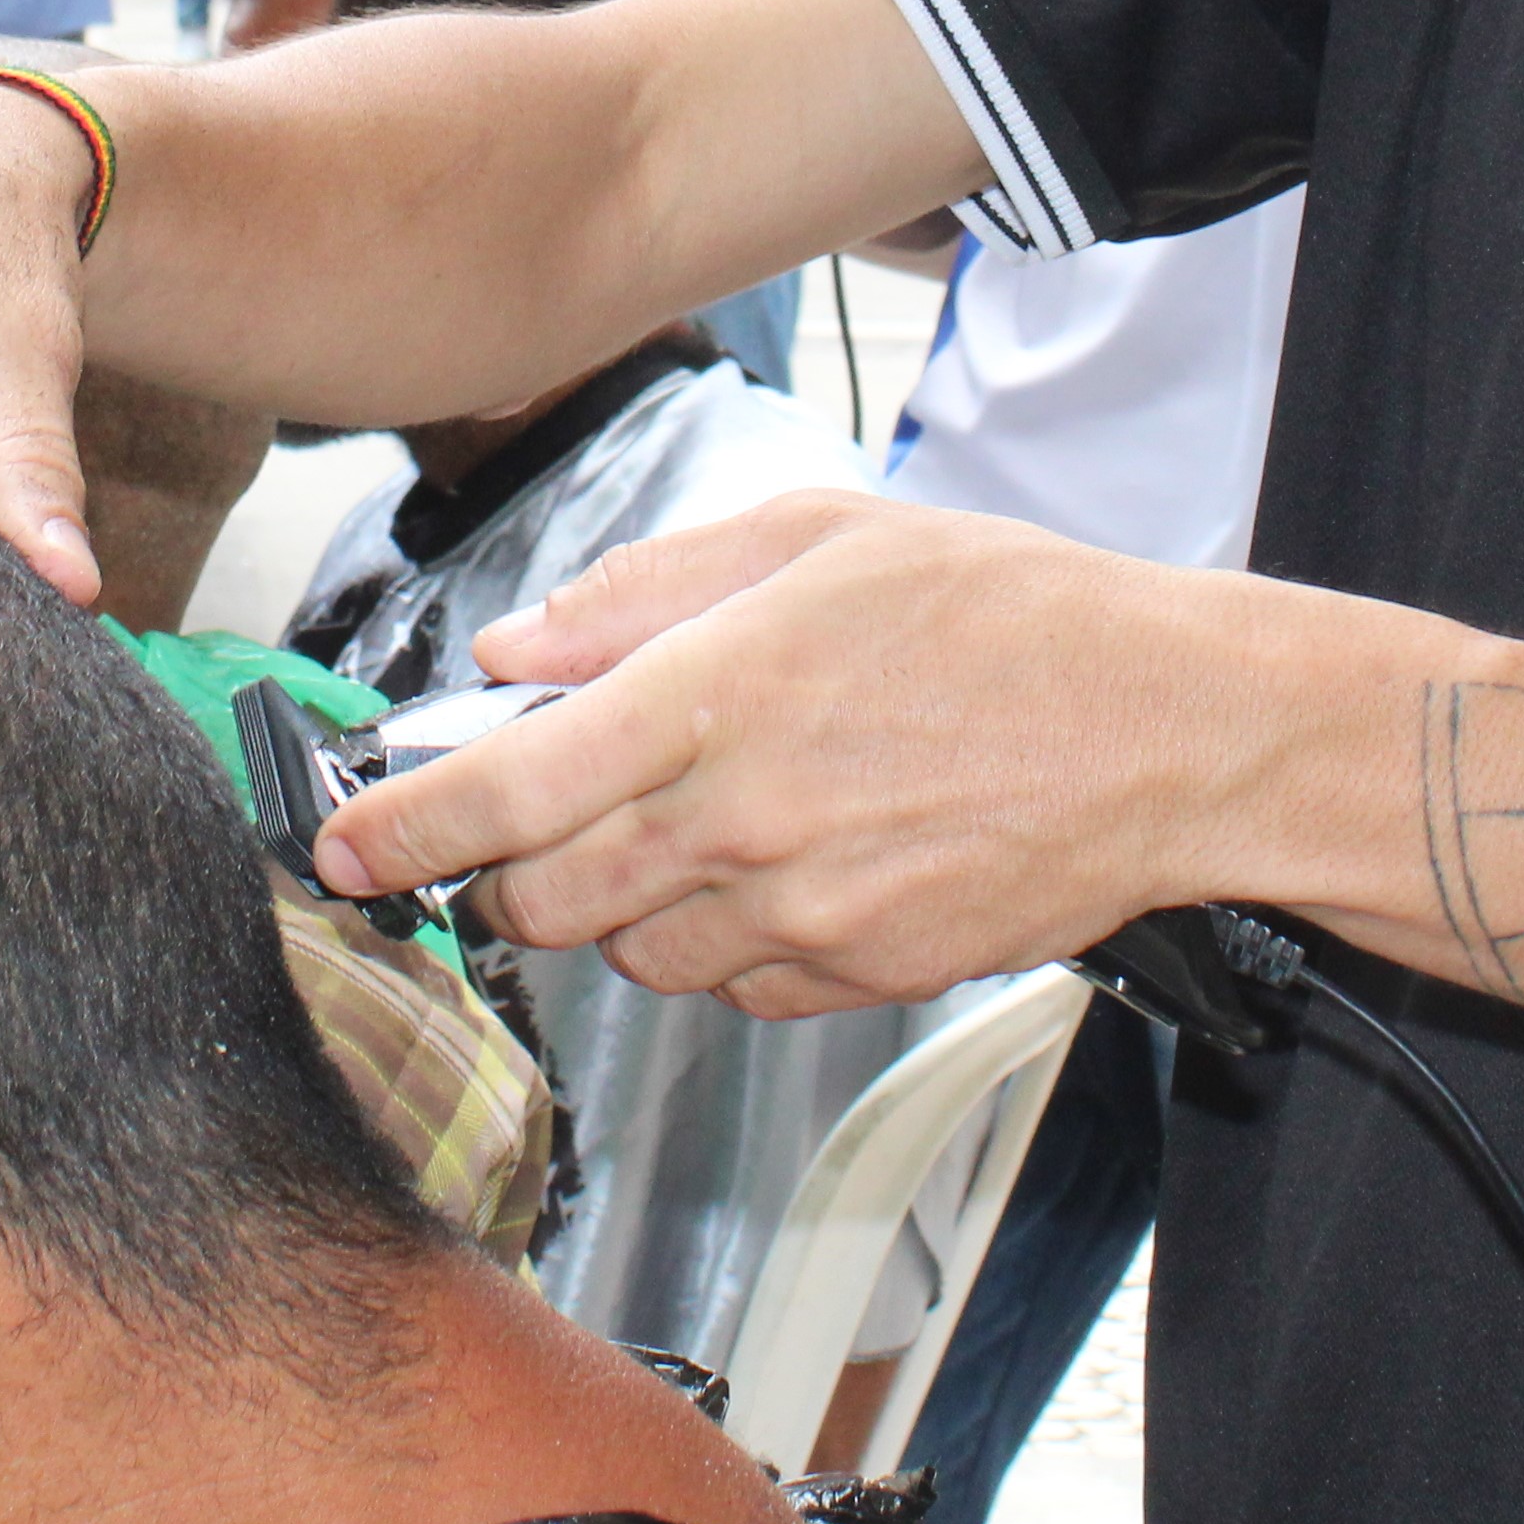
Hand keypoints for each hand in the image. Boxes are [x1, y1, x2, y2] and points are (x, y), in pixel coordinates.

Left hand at [311, 489, 1278, 1015]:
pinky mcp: (861, 979)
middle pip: (539, 900)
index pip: (500, 792)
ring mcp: (803, 919)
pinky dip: (719, 941)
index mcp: (710, 698)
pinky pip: (733, 986)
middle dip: (501, 870)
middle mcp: (741, 824)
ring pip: (631, 952)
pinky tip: (780, 862)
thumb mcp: (815, 537)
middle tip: (525, 815)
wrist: (1178, 732)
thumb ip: (644, 593)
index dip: (399, 831)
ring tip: (690, 816)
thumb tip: (518, 646)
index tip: (345, 849)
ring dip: (615, 902)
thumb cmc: (1010, 611)